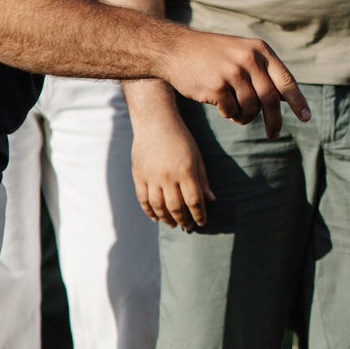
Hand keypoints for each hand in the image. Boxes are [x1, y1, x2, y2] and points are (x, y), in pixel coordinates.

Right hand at [133, 107, 214, 229]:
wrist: (154, 122)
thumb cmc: (181, 138)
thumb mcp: (197, 156)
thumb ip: (202, 179)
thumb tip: (211, 200)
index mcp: (186, 171)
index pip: (194, 201)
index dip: (199, 214)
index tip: (202, 222)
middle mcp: (168, 176)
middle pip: (176, 207)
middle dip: (184, 220)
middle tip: (189, 227)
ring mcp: (151, 177)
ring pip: (159, 207)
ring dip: (167, 219)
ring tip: (174, 224)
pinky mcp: (138, 176)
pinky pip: (143, 200)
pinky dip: (149, 211)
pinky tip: (156, 218)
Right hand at [160, 29, 309, 133]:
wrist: (176, 49)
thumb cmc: (213, 55)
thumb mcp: (242, 52)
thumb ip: (263, 72)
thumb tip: (286, 100)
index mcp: (260, 50)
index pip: (286, 80)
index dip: (298, 101)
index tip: (306, 117)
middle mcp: (249, 60)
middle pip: (270, 99)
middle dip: (274, 121)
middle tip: (274, 134)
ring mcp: (232, 73)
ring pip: (251, 108)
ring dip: (245, 116)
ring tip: (235, 110)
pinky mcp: (216, 86)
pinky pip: (231, 111)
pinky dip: (229, 113)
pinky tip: (220, 104)